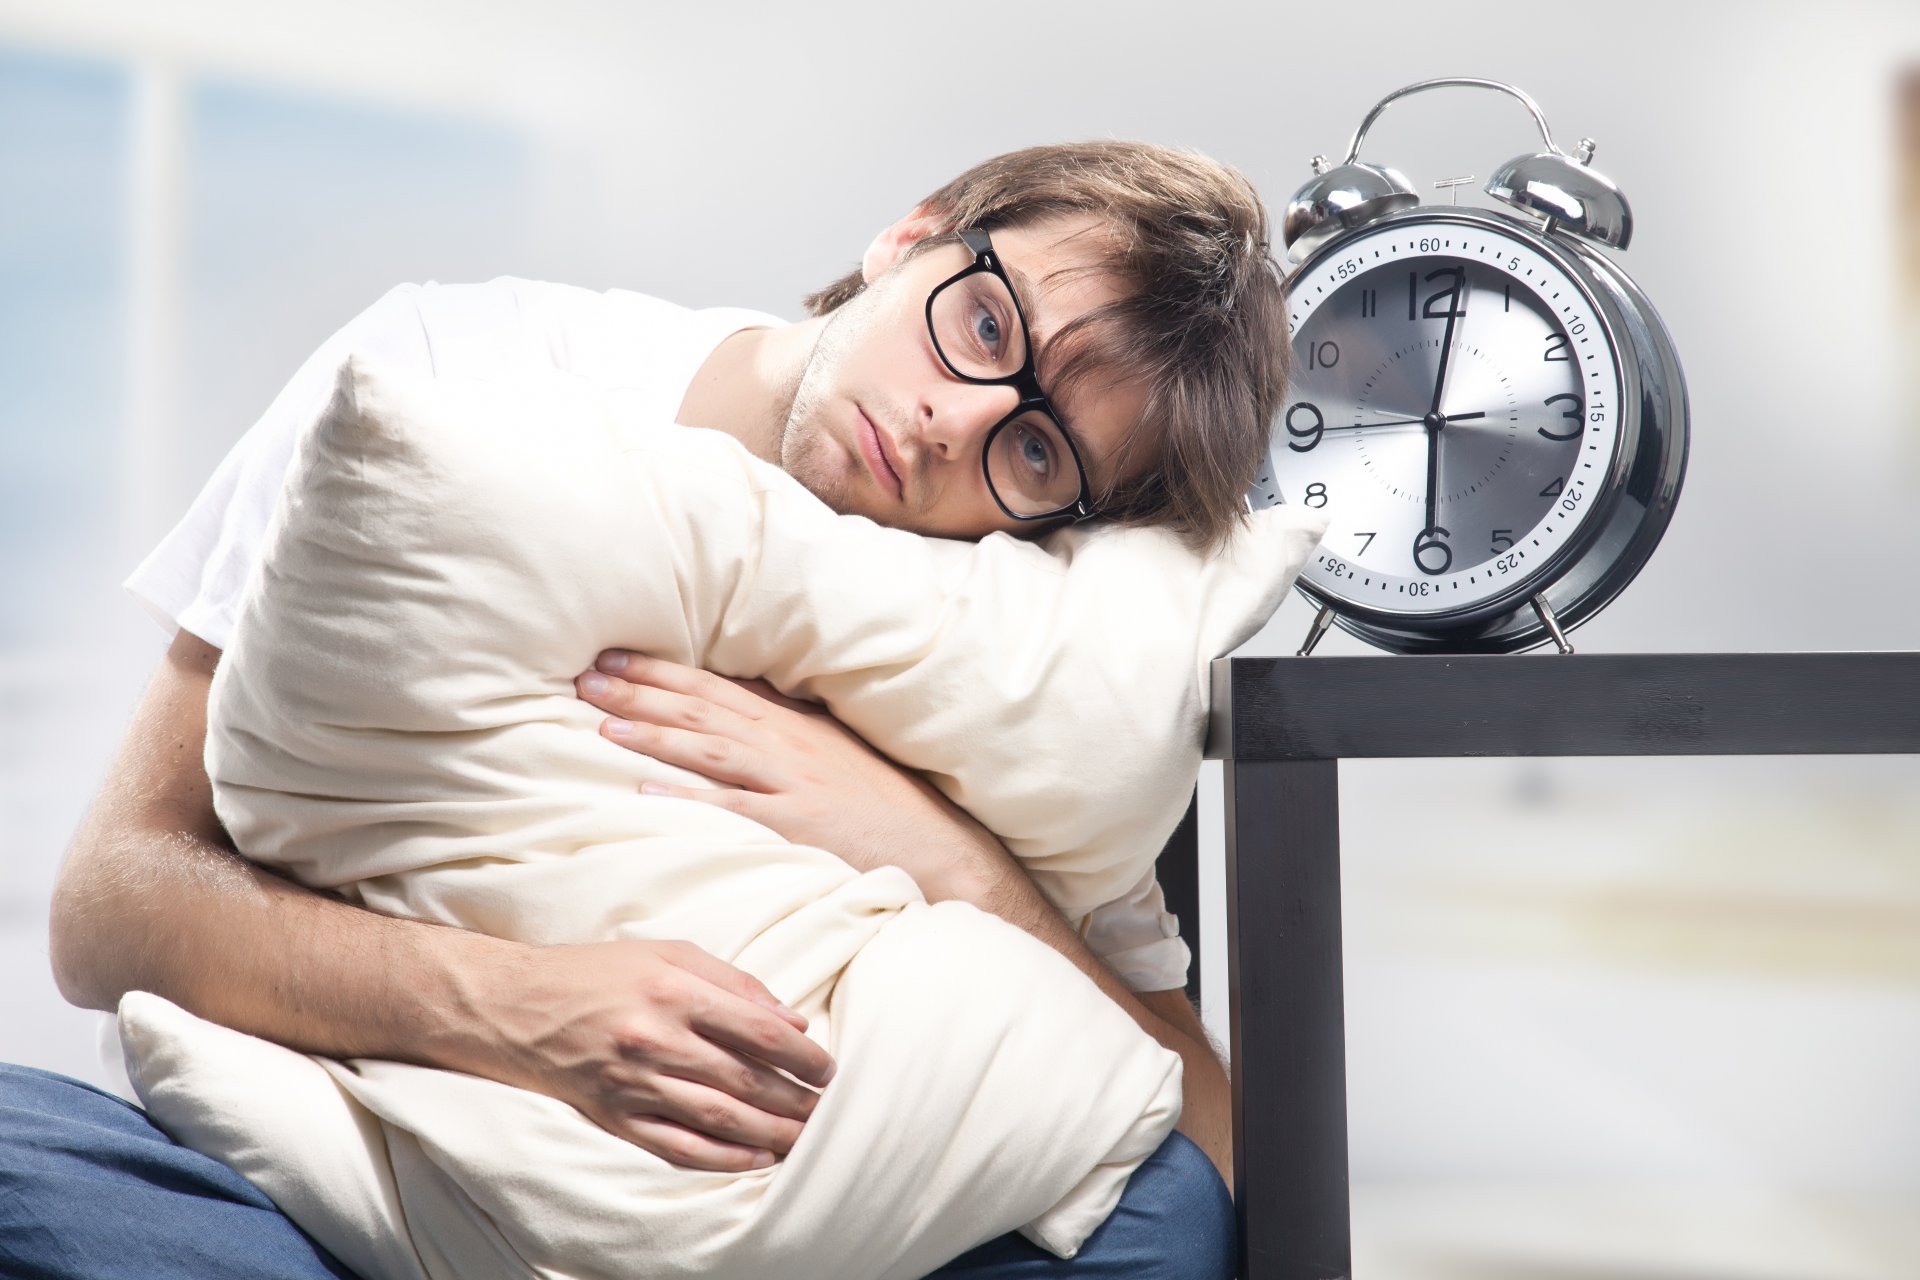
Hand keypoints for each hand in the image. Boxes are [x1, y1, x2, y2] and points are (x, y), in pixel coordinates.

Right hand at [470, 936, 835, 1171]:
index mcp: (673, 991)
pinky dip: (721, 1156)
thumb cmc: (598, 972)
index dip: (802, 1055)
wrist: (516, 1007)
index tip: (827, 1067)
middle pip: (744, 1079)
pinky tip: (756, 1159)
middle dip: (796, 1098)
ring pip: (719, 1117)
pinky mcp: (615, 1116)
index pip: (758, 1031)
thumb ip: (732, 982)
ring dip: (771, 1132)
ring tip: (807, 1138)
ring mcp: (634, 1083)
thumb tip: (790, 1020)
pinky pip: (677, 1145)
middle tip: (830, 1108)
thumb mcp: (667, 954)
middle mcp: (655, 1039)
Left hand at [574, 651, 1002, 898]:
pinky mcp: (799, 825)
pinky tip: (646, 789)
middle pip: (702, 709)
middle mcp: (789, 745)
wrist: (941, 849)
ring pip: (711, 748)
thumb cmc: (886, 806)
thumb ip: (788, 734)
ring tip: (603, 723)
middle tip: (586, 677)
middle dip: (642, 691)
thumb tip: (739, 709)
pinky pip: (734, 808)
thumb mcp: (836, 756)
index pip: (714, 688)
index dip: (661, 671)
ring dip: (654, 732)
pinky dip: (688, 796)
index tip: (613, 657)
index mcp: (794, 726)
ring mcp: (793, 783)